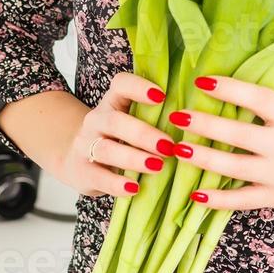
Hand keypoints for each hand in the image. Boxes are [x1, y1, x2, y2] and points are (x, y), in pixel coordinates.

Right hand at [63, 72, 177, 199]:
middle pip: (115, 121)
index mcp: (112, 102)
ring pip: (106, 149)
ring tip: (157, 166)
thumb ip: (154, 118)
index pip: (120, 84)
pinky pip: (99, 176)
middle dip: (144, 134)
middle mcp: (96, 120)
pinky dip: (117, 184)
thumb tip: (195, 120)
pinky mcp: (82, 171)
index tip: (162, 96)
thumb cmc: (118, 140)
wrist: (78, 160)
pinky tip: (135, 188)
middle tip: (169, 146)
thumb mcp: (130, 122)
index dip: (139, 87)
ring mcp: (86, 146)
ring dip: (134, 158)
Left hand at [167, 74, 273, 212]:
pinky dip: (217, 200)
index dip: (230, 89)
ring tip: (177, 148)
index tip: (202, 81)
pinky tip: (194, 195)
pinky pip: (242, 200)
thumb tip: (226, 92)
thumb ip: (271, 108)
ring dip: (203, 158)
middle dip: (205, 125)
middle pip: (238, 135)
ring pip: (234, 168)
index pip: (258, 99)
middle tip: (177, 116)